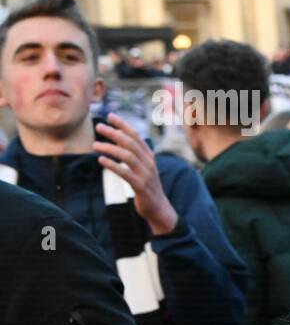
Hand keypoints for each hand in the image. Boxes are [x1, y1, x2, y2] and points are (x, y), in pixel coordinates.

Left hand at [93, 114, 177, 235]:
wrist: (158, 208)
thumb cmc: (147, 187)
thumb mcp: (143, 168)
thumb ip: (134, 155)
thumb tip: (120, 141)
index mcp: (149, 157)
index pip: (136, 136)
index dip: (123, 125)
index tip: (110, 116)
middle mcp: (149, 163)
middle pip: (130, 143)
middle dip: (114, 133)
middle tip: (98, 127)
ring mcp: (145, 174)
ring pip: (127, 156)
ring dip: (110, 148)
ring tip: (95, 145)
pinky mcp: (140, 186)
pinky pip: (125, 173)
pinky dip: (112, 165)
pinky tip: (101, 160)